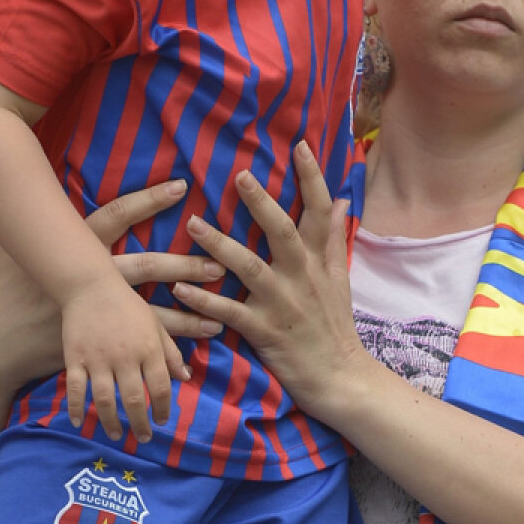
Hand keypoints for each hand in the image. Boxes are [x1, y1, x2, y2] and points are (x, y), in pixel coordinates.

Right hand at [0, 180, 222, 397]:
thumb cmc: (1, 290)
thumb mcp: (14, 248)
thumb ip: (39, 222)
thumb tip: (39, 181)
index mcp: (73, 249)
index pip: (116, 214)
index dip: (148, 199)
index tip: (182, 185)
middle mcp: (88, 279)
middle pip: (147, 266)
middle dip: (186, 264)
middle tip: (220, 263)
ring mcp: (94, 314)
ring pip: (150, 312)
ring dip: (187, 315)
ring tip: (220, 316)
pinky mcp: (96, 347)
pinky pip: (135, 350)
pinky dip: (161, 355)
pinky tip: (186, 362)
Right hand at [62, 275, 185, 441]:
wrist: (90, 285)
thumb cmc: (128, 305)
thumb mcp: (156, 325)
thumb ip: (171, 352)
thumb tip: (186, 377)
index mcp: (149, 348)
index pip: (161, 387)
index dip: (163, 408)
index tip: (162, 421)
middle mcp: (125, 357)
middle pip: (135, 399)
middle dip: (141, 424)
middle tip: (144, 438)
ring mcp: (98, 359)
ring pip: (105, 400)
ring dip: (111, 422)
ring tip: (117, 435)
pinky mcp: (75, 358)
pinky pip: (76, 389)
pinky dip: (76, 408)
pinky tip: (79, 422)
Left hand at [175, 142, 368, 420]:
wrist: (341, 378)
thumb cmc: (335, 328)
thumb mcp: (341, 280)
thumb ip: (335, 239)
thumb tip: (344, 199)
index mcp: (321, 262)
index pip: (320, 212)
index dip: (312, 178)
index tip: (300, 146)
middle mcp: (303, 278)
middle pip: (283, 232)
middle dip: (261, 203)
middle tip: (239, 175)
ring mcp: (283, 304)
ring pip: (250, 268)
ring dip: (219, 245)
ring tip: (192, 225)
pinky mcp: (265, 331)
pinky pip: (229, 313)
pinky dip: (204, 301)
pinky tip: (179, 290)